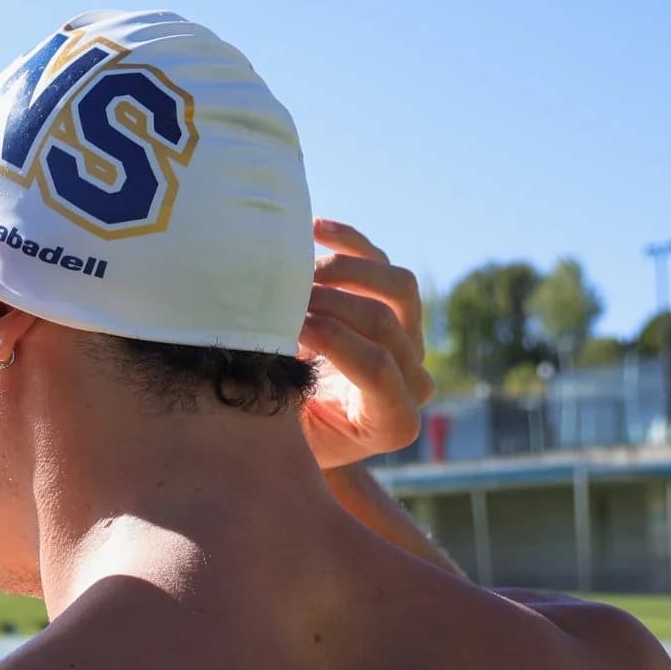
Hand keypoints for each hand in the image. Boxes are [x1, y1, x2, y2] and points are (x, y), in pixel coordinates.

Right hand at [299, 218, 432, 469]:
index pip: (377, 368)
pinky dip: (350, 243)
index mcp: (392, 421)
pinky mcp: (394, 309)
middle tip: (280, 295)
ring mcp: (409, 341)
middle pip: (386, 323)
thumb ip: (281, 404)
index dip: (332, 339)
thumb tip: (258, 352)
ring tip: (296, 268)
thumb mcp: (281, 435)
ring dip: (346, 270)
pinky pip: (383, 265)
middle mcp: (412, 380)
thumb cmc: (284, 441)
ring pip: (399, 287)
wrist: (302, 435)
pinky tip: (312, 229)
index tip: (285, 325)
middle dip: (330, 302)